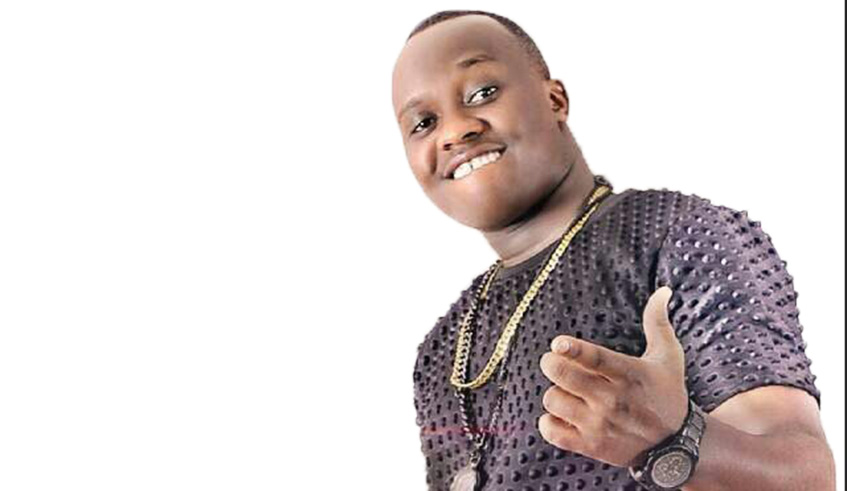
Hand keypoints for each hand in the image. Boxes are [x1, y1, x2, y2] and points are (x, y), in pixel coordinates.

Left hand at [537, 286, 688, 467]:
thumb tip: (663, 290)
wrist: (677, 447)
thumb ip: (658, 322)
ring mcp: (599, 425)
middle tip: (553, 361)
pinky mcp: (590, 447)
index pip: (594, 359)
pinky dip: (549, 422)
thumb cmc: (668, 394)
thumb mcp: (669, 357)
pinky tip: (562, 415)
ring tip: (567, 392)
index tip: (558, 343)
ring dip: (555, 393)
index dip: (572, 349)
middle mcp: (612, 400)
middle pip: (563, 376)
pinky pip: (551, 431)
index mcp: (628, 374)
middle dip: (551, 364)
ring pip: (553, 400)